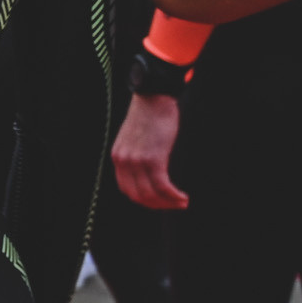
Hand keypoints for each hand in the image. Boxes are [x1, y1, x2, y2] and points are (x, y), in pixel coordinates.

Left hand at [112, 91, 185, 207]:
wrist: (153, 97)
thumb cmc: (149, 115)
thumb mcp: (135, 138)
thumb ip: (136, 154)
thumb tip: (149, 171)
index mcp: (118, 157)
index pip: (127, 189)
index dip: (144, 200)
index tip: (159, 201)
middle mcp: (124, 161)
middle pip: (138, 196)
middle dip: (157, 205)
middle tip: (174, 205)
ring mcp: (137, 161)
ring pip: (151, 194)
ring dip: (168, 203)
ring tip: (182, 202)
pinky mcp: (152, 159)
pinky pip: (162, 187)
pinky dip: (173, 196)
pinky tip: (183, 197)